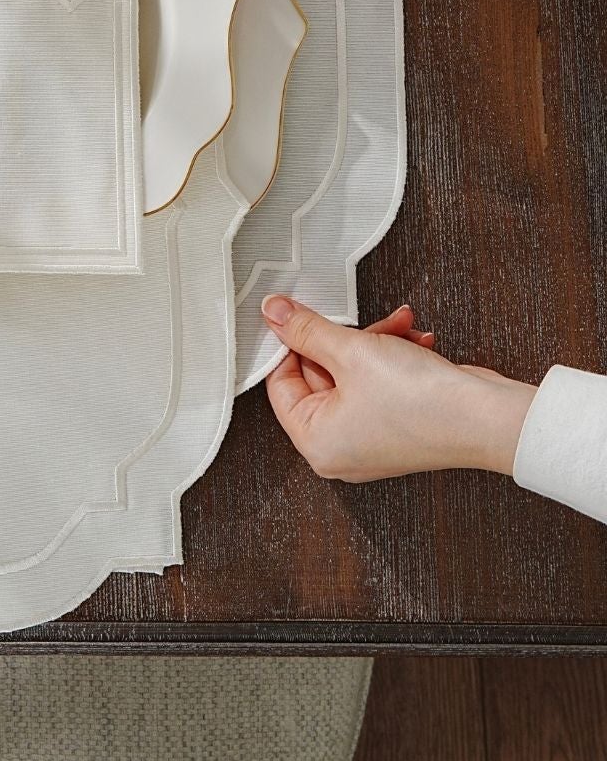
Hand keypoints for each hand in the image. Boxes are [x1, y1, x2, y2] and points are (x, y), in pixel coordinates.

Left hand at [262, 295, 536, 481]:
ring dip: (374, 341)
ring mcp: (371, 437)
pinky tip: (414, 339)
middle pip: (320, 374)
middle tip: (358, 322)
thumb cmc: (421, 402)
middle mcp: (340, 447)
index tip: (296, 315)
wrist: (485, 416)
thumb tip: (274, 313)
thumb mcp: (351, 352)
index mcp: (317, 443)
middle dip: (345, 339)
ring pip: (353, 371)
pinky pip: (379, 380)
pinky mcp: (397, 423)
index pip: (281, 383)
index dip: (290, 344)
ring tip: (397, 327)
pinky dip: (393, 355)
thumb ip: (306, 329)